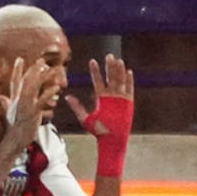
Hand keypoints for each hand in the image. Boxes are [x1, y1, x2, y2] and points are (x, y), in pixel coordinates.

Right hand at [0, 57, 48, 149]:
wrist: (13, 140)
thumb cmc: (12, 128)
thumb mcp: (8, 113)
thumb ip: (5, 103)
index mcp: (14, 99)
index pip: (15, 82)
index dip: (17, 70)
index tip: (20, 59)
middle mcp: (18, 100)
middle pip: (25, 81)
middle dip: (33, 69)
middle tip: (41, 60)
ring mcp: (25, 105)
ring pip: (33, 87)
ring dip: (41, 77)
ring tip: (50, 68)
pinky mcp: (32, 112)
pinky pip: (41, 100)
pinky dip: (48, 93)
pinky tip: (56, 87)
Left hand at [65, 54, 134, 176]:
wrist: (110, 139)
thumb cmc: (98, 130)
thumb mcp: (85, 118)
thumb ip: (77, 107)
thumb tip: (67, 97)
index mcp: (101, 98)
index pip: (98, 81)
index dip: (95, 71)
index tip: (92, 61)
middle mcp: (111, 96)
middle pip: (110, 78)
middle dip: (109, 67)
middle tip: (108, 55)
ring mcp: (120, 98)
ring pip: (120, 81)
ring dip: (119, 71)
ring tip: (117, 60)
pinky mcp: (128, 103)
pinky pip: (129, 89)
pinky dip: (129, 81)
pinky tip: (128, 72)